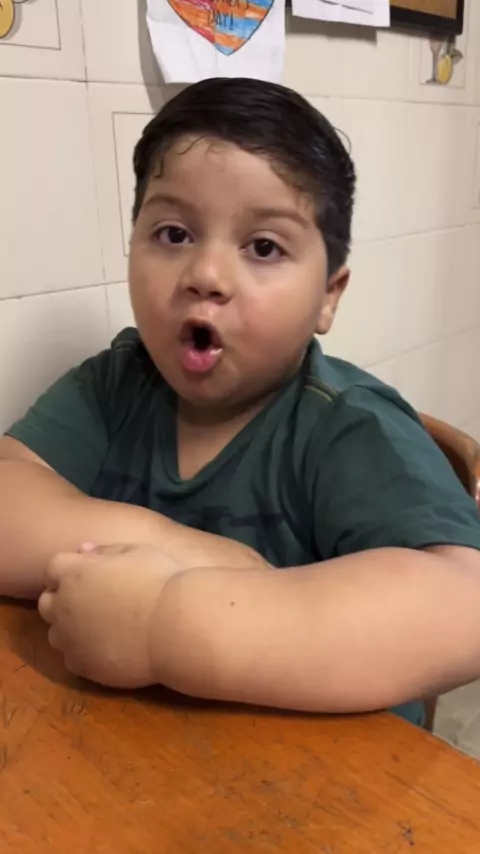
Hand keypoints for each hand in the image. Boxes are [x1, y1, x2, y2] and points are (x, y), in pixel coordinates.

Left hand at [38, 544, 183, 687]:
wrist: (175, 626)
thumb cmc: (159, 580)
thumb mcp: (136, 551)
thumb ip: (105, 550)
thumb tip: (84, 551)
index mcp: (73, 573)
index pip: (53, 568)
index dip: (72, 570)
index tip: (91, 574)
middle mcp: (63, 606)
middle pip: (47, 602)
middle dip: (63, 599)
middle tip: (93, 600)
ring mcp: (70, 639)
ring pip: (55, 633)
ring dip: (70, 627)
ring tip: (101, 626)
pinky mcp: (83, 665)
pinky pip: (72, 657)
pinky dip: (84, 651)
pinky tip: (108, 647)